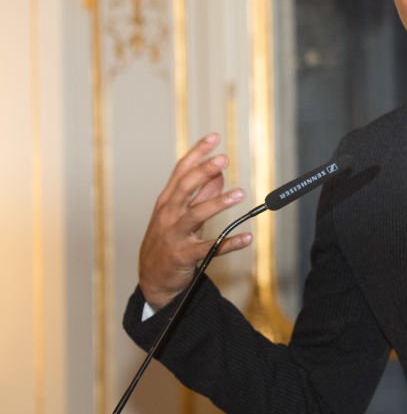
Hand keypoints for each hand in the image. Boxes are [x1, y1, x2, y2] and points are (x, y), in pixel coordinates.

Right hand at [138, 133, 251, 310]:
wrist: (153, 277)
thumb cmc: (168, 239)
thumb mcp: (179, 213)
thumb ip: (199, 193)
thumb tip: (218, 174)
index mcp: (168, 200)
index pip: (182, 171)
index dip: (198, 153)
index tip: (214, 137)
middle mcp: (168, 214)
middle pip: (185, 188)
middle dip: (203, 171)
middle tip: (223, 158)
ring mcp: (175, 235)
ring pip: (196, 215)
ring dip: (218, 203)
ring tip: (240, 194)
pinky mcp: (185, 256)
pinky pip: (210, 248)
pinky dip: (229, 243)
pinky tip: (247, 238)